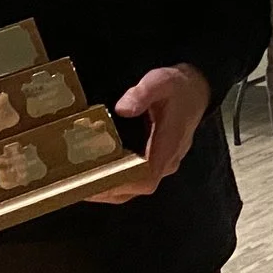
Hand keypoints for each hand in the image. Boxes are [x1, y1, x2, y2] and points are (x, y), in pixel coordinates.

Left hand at [88, 64, 211, 202]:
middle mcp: (167, 160)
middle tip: (77, 185)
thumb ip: (142, 94)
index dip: (121, 184)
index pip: (147, 177)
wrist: (196, 90)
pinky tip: (95, 172)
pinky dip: (115, 180)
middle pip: (136, 187)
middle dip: (107, 190)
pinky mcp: (157, 161)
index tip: (95, 183)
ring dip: (109, 188)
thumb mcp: (160, 81)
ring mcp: (163, 163)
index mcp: (169, 145)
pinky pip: (136, 178)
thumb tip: (122, 109)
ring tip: (80, 182)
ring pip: (135, 186)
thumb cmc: (177, 87)